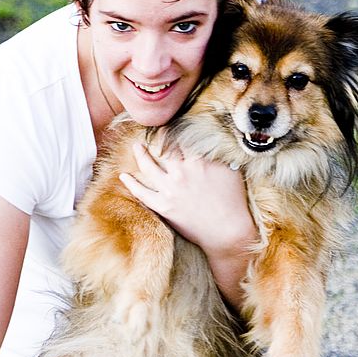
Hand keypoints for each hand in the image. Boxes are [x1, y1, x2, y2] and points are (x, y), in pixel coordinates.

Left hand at [119, 143, 258, 308]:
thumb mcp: (231, 170)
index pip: (181, 138)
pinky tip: (124, 176)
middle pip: (162, 148)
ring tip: (136, 147)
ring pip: (148, 166)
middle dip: (156, 138)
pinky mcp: (164, 207)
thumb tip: (211, 139)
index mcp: (198, 161)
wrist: (227, 231)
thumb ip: (218, 153)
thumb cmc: (234, 200)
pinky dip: (131, 184)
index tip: (169, 125)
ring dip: (140, 154)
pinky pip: (142, 193)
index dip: (173, 130)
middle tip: (152, 132)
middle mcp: (181, 172)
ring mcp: (170, 190)